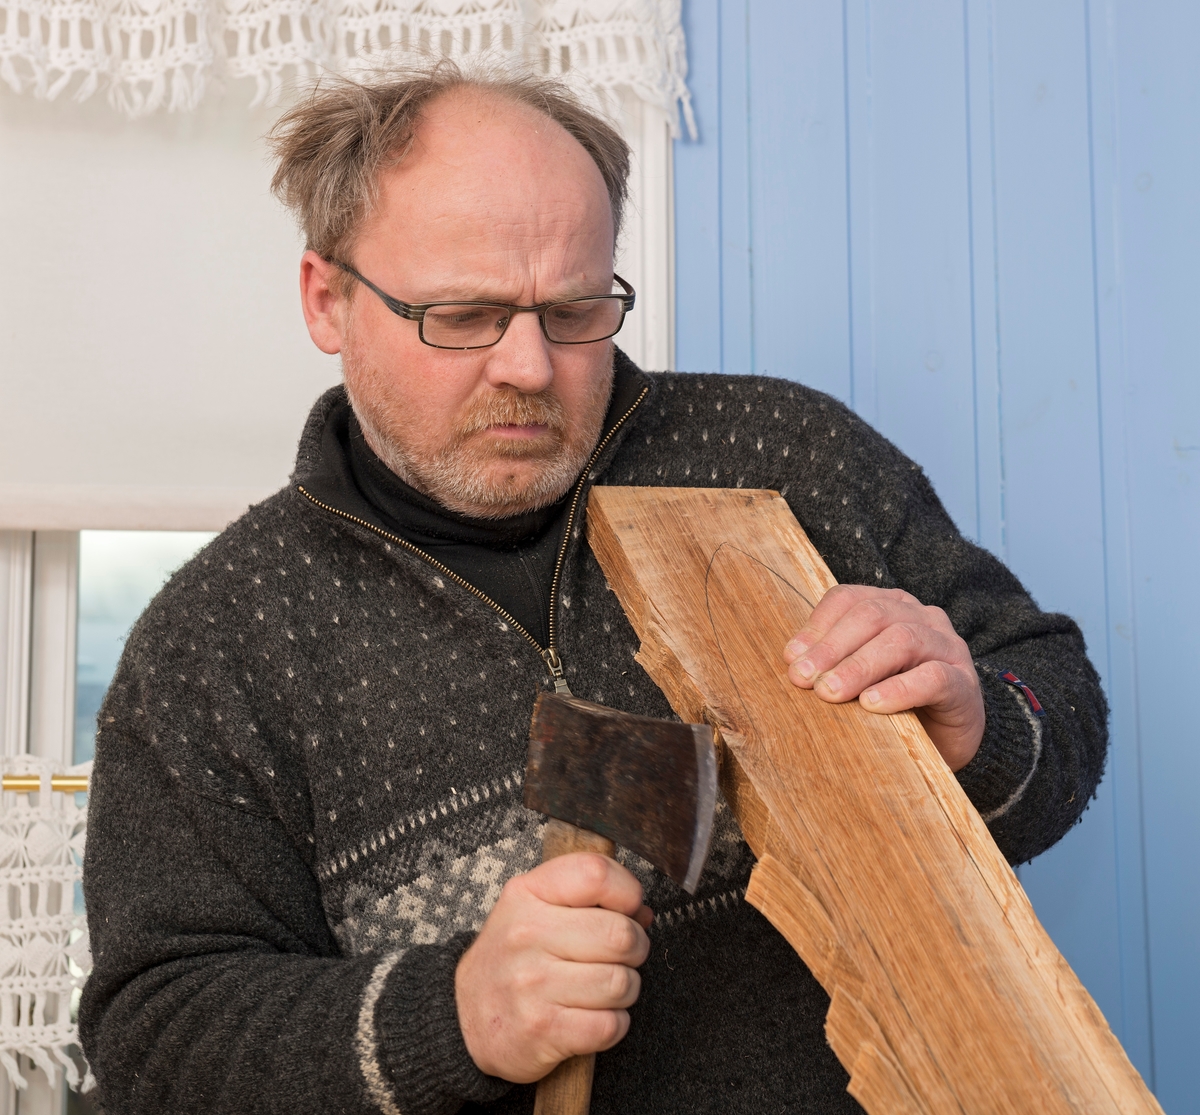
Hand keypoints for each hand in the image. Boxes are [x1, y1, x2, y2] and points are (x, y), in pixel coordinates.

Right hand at [455, 853, 652, 1082]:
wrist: (465, 1016)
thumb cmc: (514, 956)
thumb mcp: (536, 907)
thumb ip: (590, 898)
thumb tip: (643, 913)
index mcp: (528, 893)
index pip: (596, 873)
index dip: (627, 892)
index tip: (625, 908)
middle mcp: (527, 934)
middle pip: (621, 934)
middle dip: (635, 948)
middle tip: (620, 956)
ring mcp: (532, 984)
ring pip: (621, 983)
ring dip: (625, 990)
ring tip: (605, 988)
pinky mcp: (542, 1030)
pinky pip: (610, 1025)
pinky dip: (614, 1024)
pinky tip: (595, 1016)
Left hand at [783, 585, 984, 770]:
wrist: (948, 740)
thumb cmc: (894, 702)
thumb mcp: (859, 677)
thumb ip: (832, 662)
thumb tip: (794, 663)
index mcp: (892, 607)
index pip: (849, 599)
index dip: (818, 625)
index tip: (792, 657)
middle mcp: (922, 618)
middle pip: (873, 615)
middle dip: (833, 646)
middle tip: (804, 678)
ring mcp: (947, 647)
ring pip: (902, 640)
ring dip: (859, 666)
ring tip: (831, 692)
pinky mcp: (964, 683)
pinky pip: (933, 677)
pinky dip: (899, 689)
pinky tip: (871, 705)